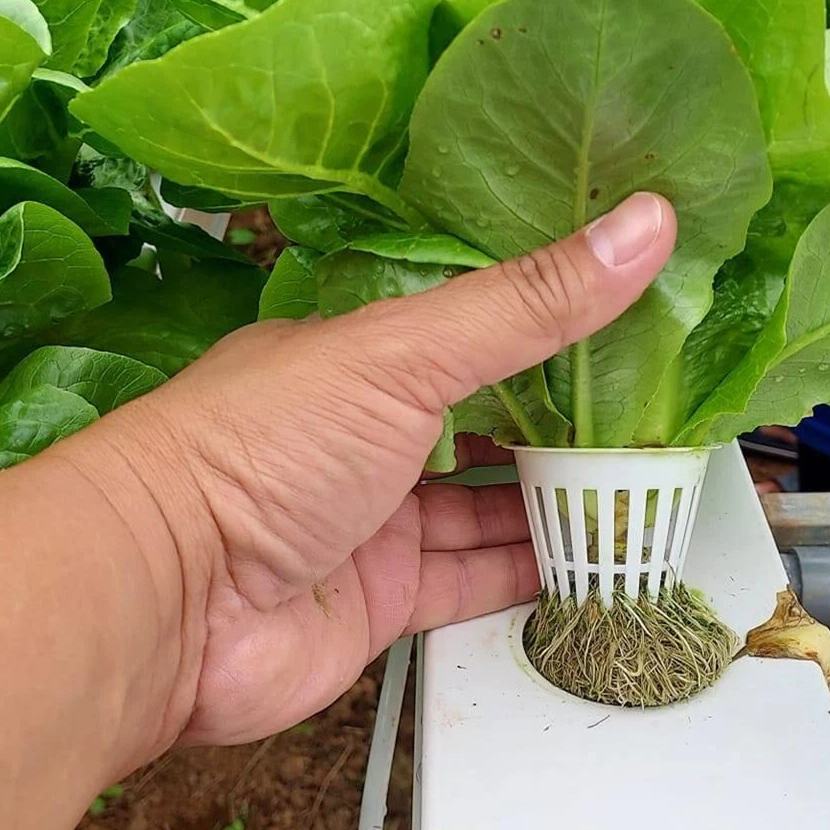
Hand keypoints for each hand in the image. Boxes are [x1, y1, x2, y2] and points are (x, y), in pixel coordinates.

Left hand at [65, 193, 676, 764]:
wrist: (165, 603)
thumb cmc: (259, 452)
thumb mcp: (403, 355)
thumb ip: (526, 305)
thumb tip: (645, 225)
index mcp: (357, 357)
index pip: (475, 330)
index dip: (555, 326)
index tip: (641, 320)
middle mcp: (364, 436)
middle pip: (487, 425)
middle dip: (567, 423)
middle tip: (664, 416)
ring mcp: (371, 524)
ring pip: (485, 508)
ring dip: (558, 503)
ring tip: (652, 489)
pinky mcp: (378, 604)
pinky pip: (471, 583)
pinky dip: (530, 576)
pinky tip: (595, 563)